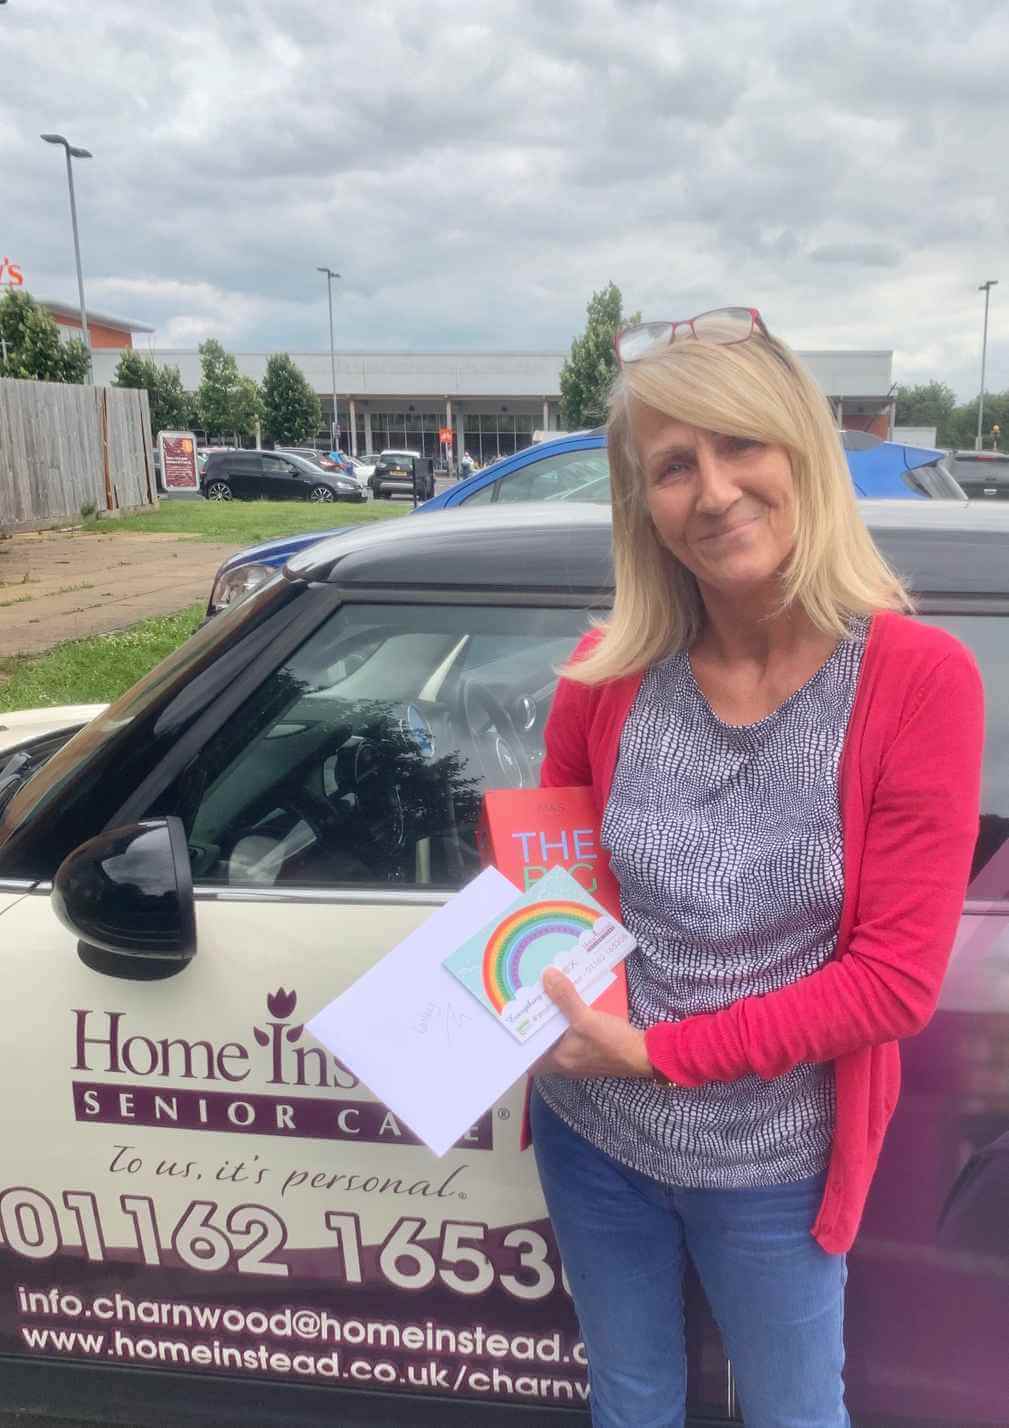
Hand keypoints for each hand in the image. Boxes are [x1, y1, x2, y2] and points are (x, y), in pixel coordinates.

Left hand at [533, 969, 653, 1078]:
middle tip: (532, 1004)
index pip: (530, 1059)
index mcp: (559, 1060)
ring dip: (555, 1024)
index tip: (518, 1022)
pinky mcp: (593, 1053)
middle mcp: (566, 1063)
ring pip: (559, 1041)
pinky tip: (572, 1007)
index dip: (521, 1044)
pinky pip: (573, 1038)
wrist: (645, 1055)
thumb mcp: (586, 1017)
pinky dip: (569, 1025)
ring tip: (549, 1000)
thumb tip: (547, 976)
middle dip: (539, 1027)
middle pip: (544, 1045)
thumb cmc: (613, 1042)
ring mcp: (580, 1059)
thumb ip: (565, 997)